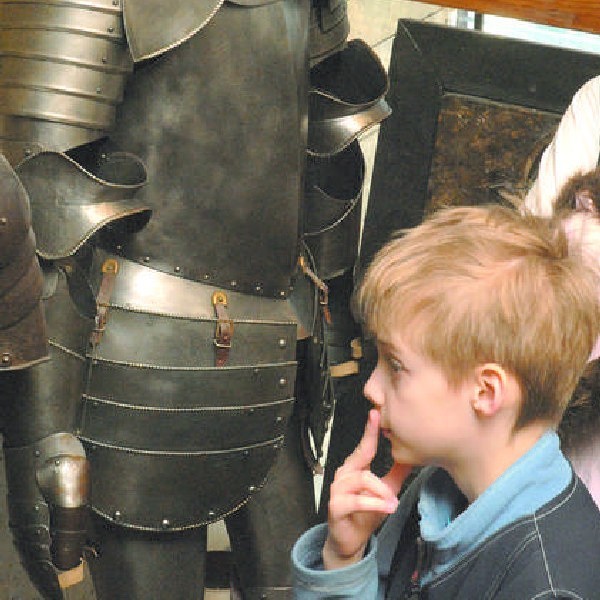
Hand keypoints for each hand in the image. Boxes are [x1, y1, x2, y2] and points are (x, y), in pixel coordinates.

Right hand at [322, 409, 411, 569]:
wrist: (349, 540)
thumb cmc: (365, 513)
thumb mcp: (386, 491)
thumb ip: (396, 473)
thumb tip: (411, 454)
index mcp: (354, 468)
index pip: (364, 446)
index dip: (369, 429)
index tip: (375, 413)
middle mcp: (343, 475)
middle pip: (361, 455)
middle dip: (372, 443)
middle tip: (388, 435)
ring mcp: (337, 490)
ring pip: (363, 478)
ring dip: (382, 490)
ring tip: (394, 501)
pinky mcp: (335, 506)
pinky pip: (357, 500)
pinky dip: (374, 503)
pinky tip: (388, 507)